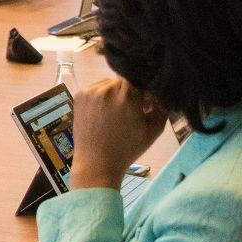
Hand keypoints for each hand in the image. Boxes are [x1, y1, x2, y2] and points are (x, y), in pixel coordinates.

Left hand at [67, 76, 165, 191]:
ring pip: (110, 83)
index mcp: (126, 95)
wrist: (96, 164)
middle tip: (133, 110)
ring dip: (116, 94)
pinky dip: (102, 97)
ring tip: (116, 114)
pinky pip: (96, 89)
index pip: (140, 77)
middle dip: (131, 92)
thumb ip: (161, 105)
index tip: (146, 102)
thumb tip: (158, 90)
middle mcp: (106, 88)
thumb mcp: (154, 129)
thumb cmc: (127, 149)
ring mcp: (90, 91)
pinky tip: (104, 115)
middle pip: (125, 80)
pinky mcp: (79, 95)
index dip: (145, 88)